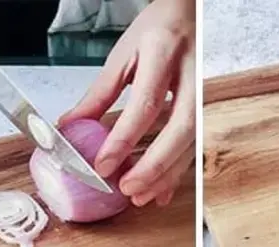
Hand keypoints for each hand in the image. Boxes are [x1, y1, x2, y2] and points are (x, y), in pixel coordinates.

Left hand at [59, 0, 195, 206]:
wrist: (190, 14)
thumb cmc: (157, 31)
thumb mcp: (123, 54)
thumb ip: (100, 93)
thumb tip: (71, 126)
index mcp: (162, 53)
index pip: (145, 104)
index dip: (124, 139)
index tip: (103, 165)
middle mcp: (190, 74)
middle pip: (181, 128)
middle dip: (155, 164)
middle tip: (128, 188)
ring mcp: (204, 92)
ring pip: (193, 141)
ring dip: (167, 173)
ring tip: (140, 196)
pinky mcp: (207, 108)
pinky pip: (195, 146)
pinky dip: (177, 172)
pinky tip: (160, 190)